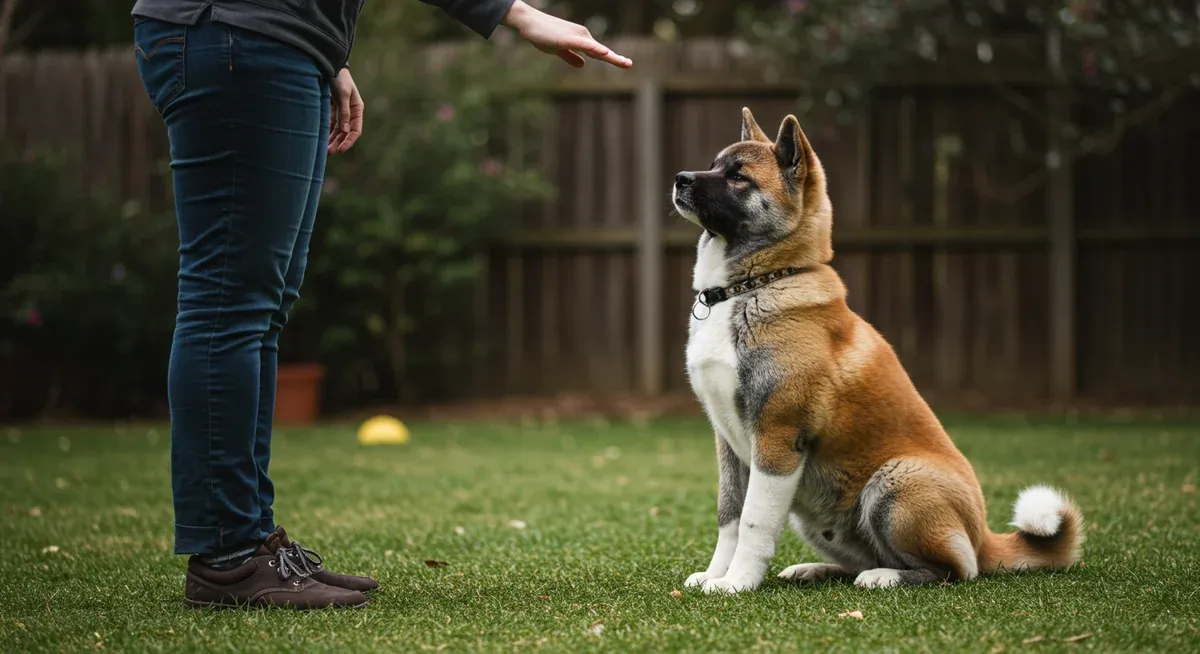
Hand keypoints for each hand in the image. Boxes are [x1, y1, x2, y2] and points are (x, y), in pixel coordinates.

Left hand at [329, 67, 363, 153]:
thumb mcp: (342, 94)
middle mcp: (349, 112)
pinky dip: (325, 131)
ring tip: (324, 150)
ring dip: (331, 140)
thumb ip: (344, 112)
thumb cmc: (338, 78)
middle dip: (338, 143)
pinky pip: (328, 124)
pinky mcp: (330, 109)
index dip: (349, 141)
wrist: (327, 65)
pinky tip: (319, 139)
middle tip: (329, 152)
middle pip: (345, 133)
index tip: (341, 150)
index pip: (355, 130)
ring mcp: (339, 111)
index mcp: (357, 109)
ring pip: (336, 130)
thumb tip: (344, 131)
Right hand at [501, 0, 631, 68]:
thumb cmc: (542, 34)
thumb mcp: (558, 50)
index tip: (626, 63)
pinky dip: (594, 48)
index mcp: (581, 41)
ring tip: (623, 62)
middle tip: (629, 64)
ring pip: (596, 49)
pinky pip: (583, 44)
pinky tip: (603, 52)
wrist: (529, 22)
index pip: (599, 52)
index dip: (613, 58)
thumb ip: (570, 57)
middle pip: (601, 51)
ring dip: (609, 55)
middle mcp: (582, 36)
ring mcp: (576, 36)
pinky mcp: (567, 38)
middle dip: (615, 59)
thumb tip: (583, 64)